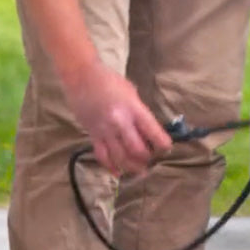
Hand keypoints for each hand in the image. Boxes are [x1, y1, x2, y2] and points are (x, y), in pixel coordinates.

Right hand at [62, 60, 171, 175]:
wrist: (82, 77)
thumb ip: (138, 112)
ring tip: (141, 171)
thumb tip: (147, 131)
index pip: (153, 131)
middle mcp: (120, 122)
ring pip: (120, 157)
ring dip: (132, 166)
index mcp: (133, 108)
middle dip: (147, 158)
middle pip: (137, 149)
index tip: (167, 149)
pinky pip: (102, 156)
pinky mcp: (92, 135)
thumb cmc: (110, 81)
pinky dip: (110, 167)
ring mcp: (105, 131)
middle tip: (152, 160)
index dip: (162, 144)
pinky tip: (118, 172)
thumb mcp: (131, 92)